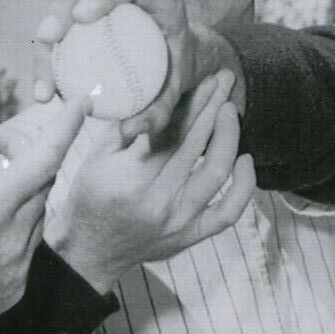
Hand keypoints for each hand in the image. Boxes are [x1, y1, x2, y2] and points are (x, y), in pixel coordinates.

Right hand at [0, 90, 87, 333]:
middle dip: (24, 153)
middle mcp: (13, 241)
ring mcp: (18, 270)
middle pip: (40, 181)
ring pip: (36, 212)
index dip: (66, 127)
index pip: (44, 159)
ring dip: (16, 190)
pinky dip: (13, 223)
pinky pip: (28, 243)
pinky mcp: (16, 290)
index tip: (83, 102)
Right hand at [32, 0, 239, 142]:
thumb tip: (128, 129)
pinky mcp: (83, 5)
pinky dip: (48, 52)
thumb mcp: (176, 89)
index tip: (82, 16)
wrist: (173, 55)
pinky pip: (60, 23)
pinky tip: (42, 87)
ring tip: (40, 69)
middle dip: (63, 4)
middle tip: (48, 37)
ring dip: (47, 29)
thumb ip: (160, 109)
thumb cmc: (176, 68)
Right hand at [46, 69, 256, 292]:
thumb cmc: (89, 199)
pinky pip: (227, 212)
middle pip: (194, 144)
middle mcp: (157, 200)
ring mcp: (178, 220)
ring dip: (228, 136)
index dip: (189, 101)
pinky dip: (243, 187)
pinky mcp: (190, 235)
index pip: (167, 130)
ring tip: (231, 110)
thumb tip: (155, 94)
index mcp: (129, 178)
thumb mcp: (95, 158)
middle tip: (224, 80)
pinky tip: (245, 160)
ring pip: (216, 172)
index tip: (202, 80)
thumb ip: (125, 128)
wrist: (89, 252)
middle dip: (212, 106)